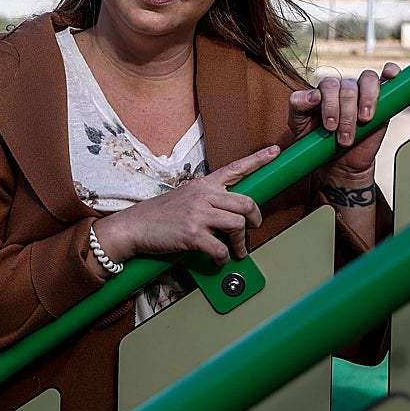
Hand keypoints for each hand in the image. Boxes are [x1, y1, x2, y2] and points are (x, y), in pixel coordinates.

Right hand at [92, 145, 278, 269]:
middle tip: (254, 227)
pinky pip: (221, 248)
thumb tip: (229, 212)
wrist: (134, 226)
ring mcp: (198, 214)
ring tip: (236, 249)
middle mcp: (202, 195)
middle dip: (256, 219)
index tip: (275, 152)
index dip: (258, 160)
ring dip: (241, 242)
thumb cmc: (159, 215)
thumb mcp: (184, 197)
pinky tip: (218, 259)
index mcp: (202, 184)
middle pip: (246, 202)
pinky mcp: (192, 234)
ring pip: (238, 224)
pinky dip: (224, 258)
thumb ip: (207, 199)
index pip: (235, 168)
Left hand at [289, 62, 399, 182]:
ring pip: (366, 80)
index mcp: (324, 92)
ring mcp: (363, 92)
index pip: (327, 86)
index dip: (329, 105)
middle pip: (346, 87)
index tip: (329, 127)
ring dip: (366, 101)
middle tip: (343, 137)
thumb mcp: (299, 126)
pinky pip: (385, 76)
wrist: (340, 164)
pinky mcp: (383, 98)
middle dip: (345, 114)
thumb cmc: (318, 143)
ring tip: (364, 120)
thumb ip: (297, 106)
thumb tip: (314, 94)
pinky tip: (390, 76)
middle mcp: (343, 88)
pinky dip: (389, 72)